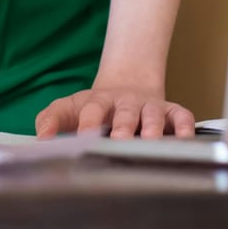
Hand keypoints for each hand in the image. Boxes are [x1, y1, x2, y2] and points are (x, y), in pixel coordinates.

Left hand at [35, 86, 194, 139]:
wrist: (127, 85)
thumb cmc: (94, 107)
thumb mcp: (68, 108)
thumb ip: (50, 120)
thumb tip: (41, 139)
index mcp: (99, 102)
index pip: (92, 110)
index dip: (88, 122)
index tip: (83, 137)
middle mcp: (127, 103)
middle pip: (126, 113)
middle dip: (124, 127)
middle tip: (121, 141)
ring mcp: (150, 107)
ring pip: (154, 115)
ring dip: (154, 128)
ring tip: (152, 143)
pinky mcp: (171, 112)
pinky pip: (183, 117)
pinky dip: (186, 127)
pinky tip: (185, 140)